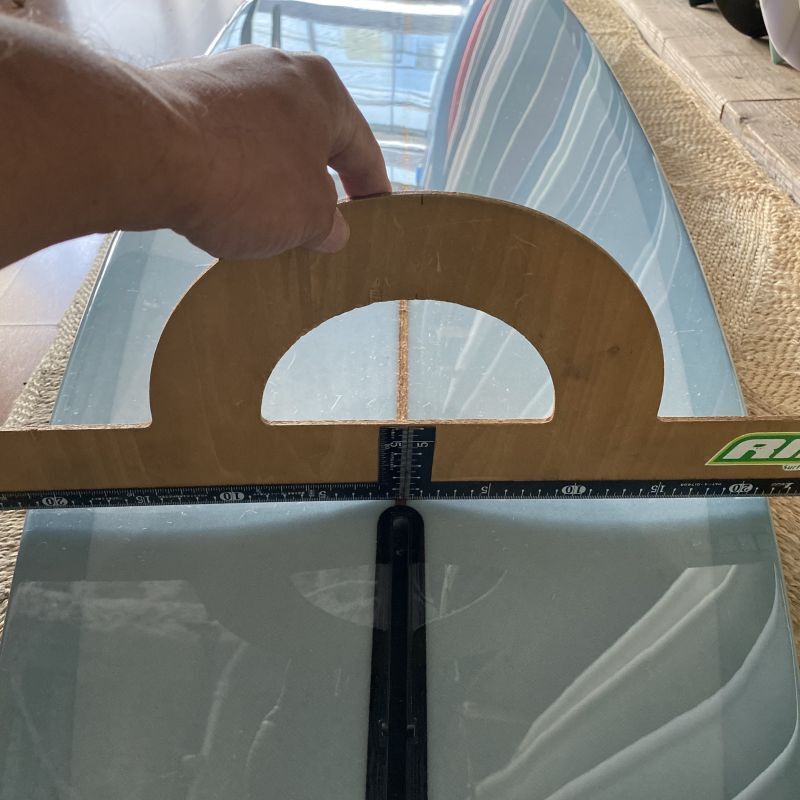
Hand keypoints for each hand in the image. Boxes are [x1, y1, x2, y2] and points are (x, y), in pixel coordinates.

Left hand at [150, 47, 390, 257]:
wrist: (146, 149)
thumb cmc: (248, 181)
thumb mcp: (308, 219)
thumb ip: (330, 226)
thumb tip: (332, 231)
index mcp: (323, 90)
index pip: (363, 150)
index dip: (373, 192)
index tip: (377, 219)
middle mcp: (278, 70)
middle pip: (312, 140)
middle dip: (318, 186)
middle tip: (319, 229)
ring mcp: (227, 76)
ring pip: (267, 140)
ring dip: (274, 181)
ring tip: (267, 223)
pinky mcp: (184, 92)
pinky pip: (226, 140)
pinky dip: (234, 171)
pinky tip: (223, 203)